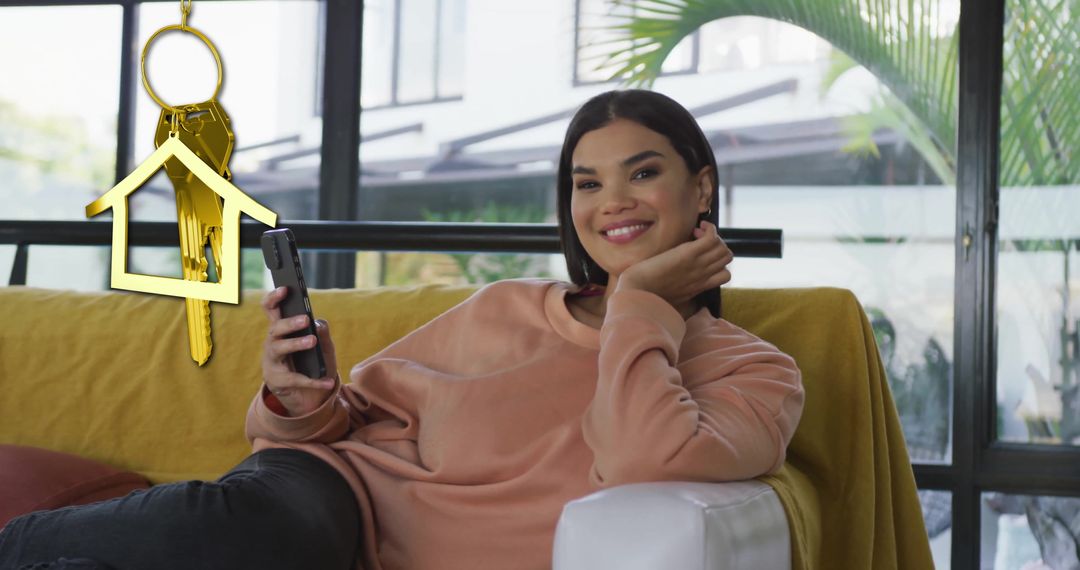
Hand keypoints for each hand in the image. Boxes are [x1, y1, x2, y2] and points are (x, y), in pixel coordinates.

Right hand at [260, 286, 338, 416]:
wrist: (308, 396)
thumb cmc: (313, 365)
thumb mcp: (323, 348)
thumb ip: (322, 334)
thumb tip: (318, 323)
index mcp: (282, 331)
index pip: (272, 310)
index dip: (274, 298)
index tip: (285, 289)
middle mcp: (273, 344)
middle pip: (275, 329)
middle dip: (289, 323)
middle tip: (305, 319)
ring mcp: (272, 362)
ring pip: (278, 349)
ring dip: (295, 344)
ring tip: (311, 341)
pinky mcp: (277, 381)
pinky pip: (295, 379)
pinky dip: (313, 381)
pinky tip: (327, 381)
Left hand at [614, 221, 732, 313]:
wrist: (638, 293)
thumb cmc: (647, 295)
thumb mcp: (671, 296)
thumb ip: (681, 289)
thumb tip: (679, 283)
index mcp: (698, 286)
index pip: (724, 274)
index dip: (718, 262)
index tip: (701, 255)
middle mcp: (702, 276)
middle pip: (726, 257)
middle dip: (716, 245)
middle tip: (697, 241)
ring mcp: (698, 265)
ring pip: (724, 248)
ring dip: (713, 236)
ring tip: (696, 234)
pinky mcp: (689, 254)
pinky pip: (713, 238)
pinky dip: (710, 229)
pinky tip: (697, 228)